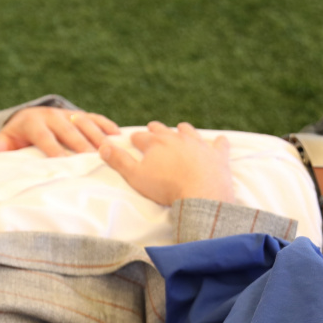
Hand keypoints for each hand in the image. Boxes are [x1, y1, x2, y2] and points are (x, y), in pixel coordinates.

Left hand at [0, 107, 119, 156]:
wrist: (29, 117)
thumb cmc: (18, 136)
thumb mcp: (7, 140)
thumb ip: (1, 146)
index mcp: (34, 122)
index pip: (46, 137)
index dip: (56, 149)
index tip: (66, 163)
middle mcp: (52, 115)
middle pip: (69, 130)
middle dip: (82, 145)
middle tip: (94, 159)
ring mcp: (68, 113)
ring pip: (85, 122)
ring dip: (97, 136)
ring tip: (109, 151)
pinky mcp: (80, 114)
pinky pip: (96, 117)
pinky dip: (107, 125)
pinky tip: (118, 136)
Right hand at [98, 121, 234, 204]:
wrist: (201, 193)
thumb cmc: (165, 187)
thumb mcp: (136, 176)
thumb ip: (119, 161)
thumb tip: (102, 146)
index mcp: (156, 143)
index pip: (141, 137)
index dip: (135, 139)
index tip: (133, 140)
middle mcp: (177, 137)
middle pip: (163, 130)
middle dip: (156, 130)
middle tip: (153, 129)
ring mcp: (198, 144)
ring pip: (189, 131)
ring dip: (183, 130)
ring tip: (180, 130)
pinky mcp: (217, 154)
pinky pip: (219, 144)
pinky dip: (218, 143)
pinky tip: (218, 142)